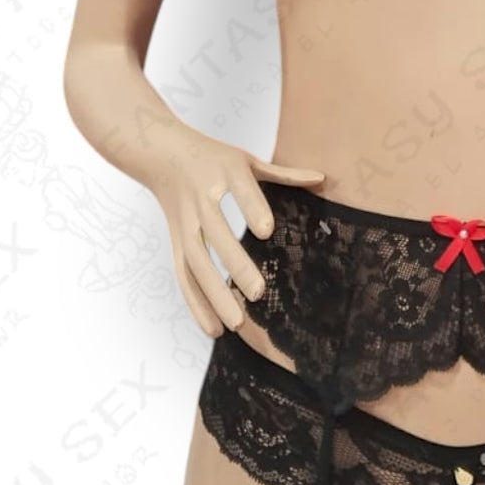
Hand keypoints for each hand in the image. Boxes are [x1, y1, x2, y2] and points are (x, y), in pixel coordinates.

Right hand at [149, 132, 324, 337]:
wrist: (161, 154)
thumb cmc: (213, 158)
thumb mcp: (247, 159)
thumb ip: (283, 173)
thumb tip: (323, 178)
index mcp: (224, 171)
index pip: (239, 190)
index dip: (252, 209)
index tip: (267, 231)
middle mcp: (201, 200)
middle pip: (215, 234)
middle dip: (234, 264)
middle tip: (259, 292)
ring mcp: (185, 224)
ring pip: (195, 263)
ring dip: (213, 295)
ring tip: (237, 324)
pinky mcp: (175, 243)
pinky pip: (183, 276)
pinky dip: (196, 304)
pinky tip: (214, 330)